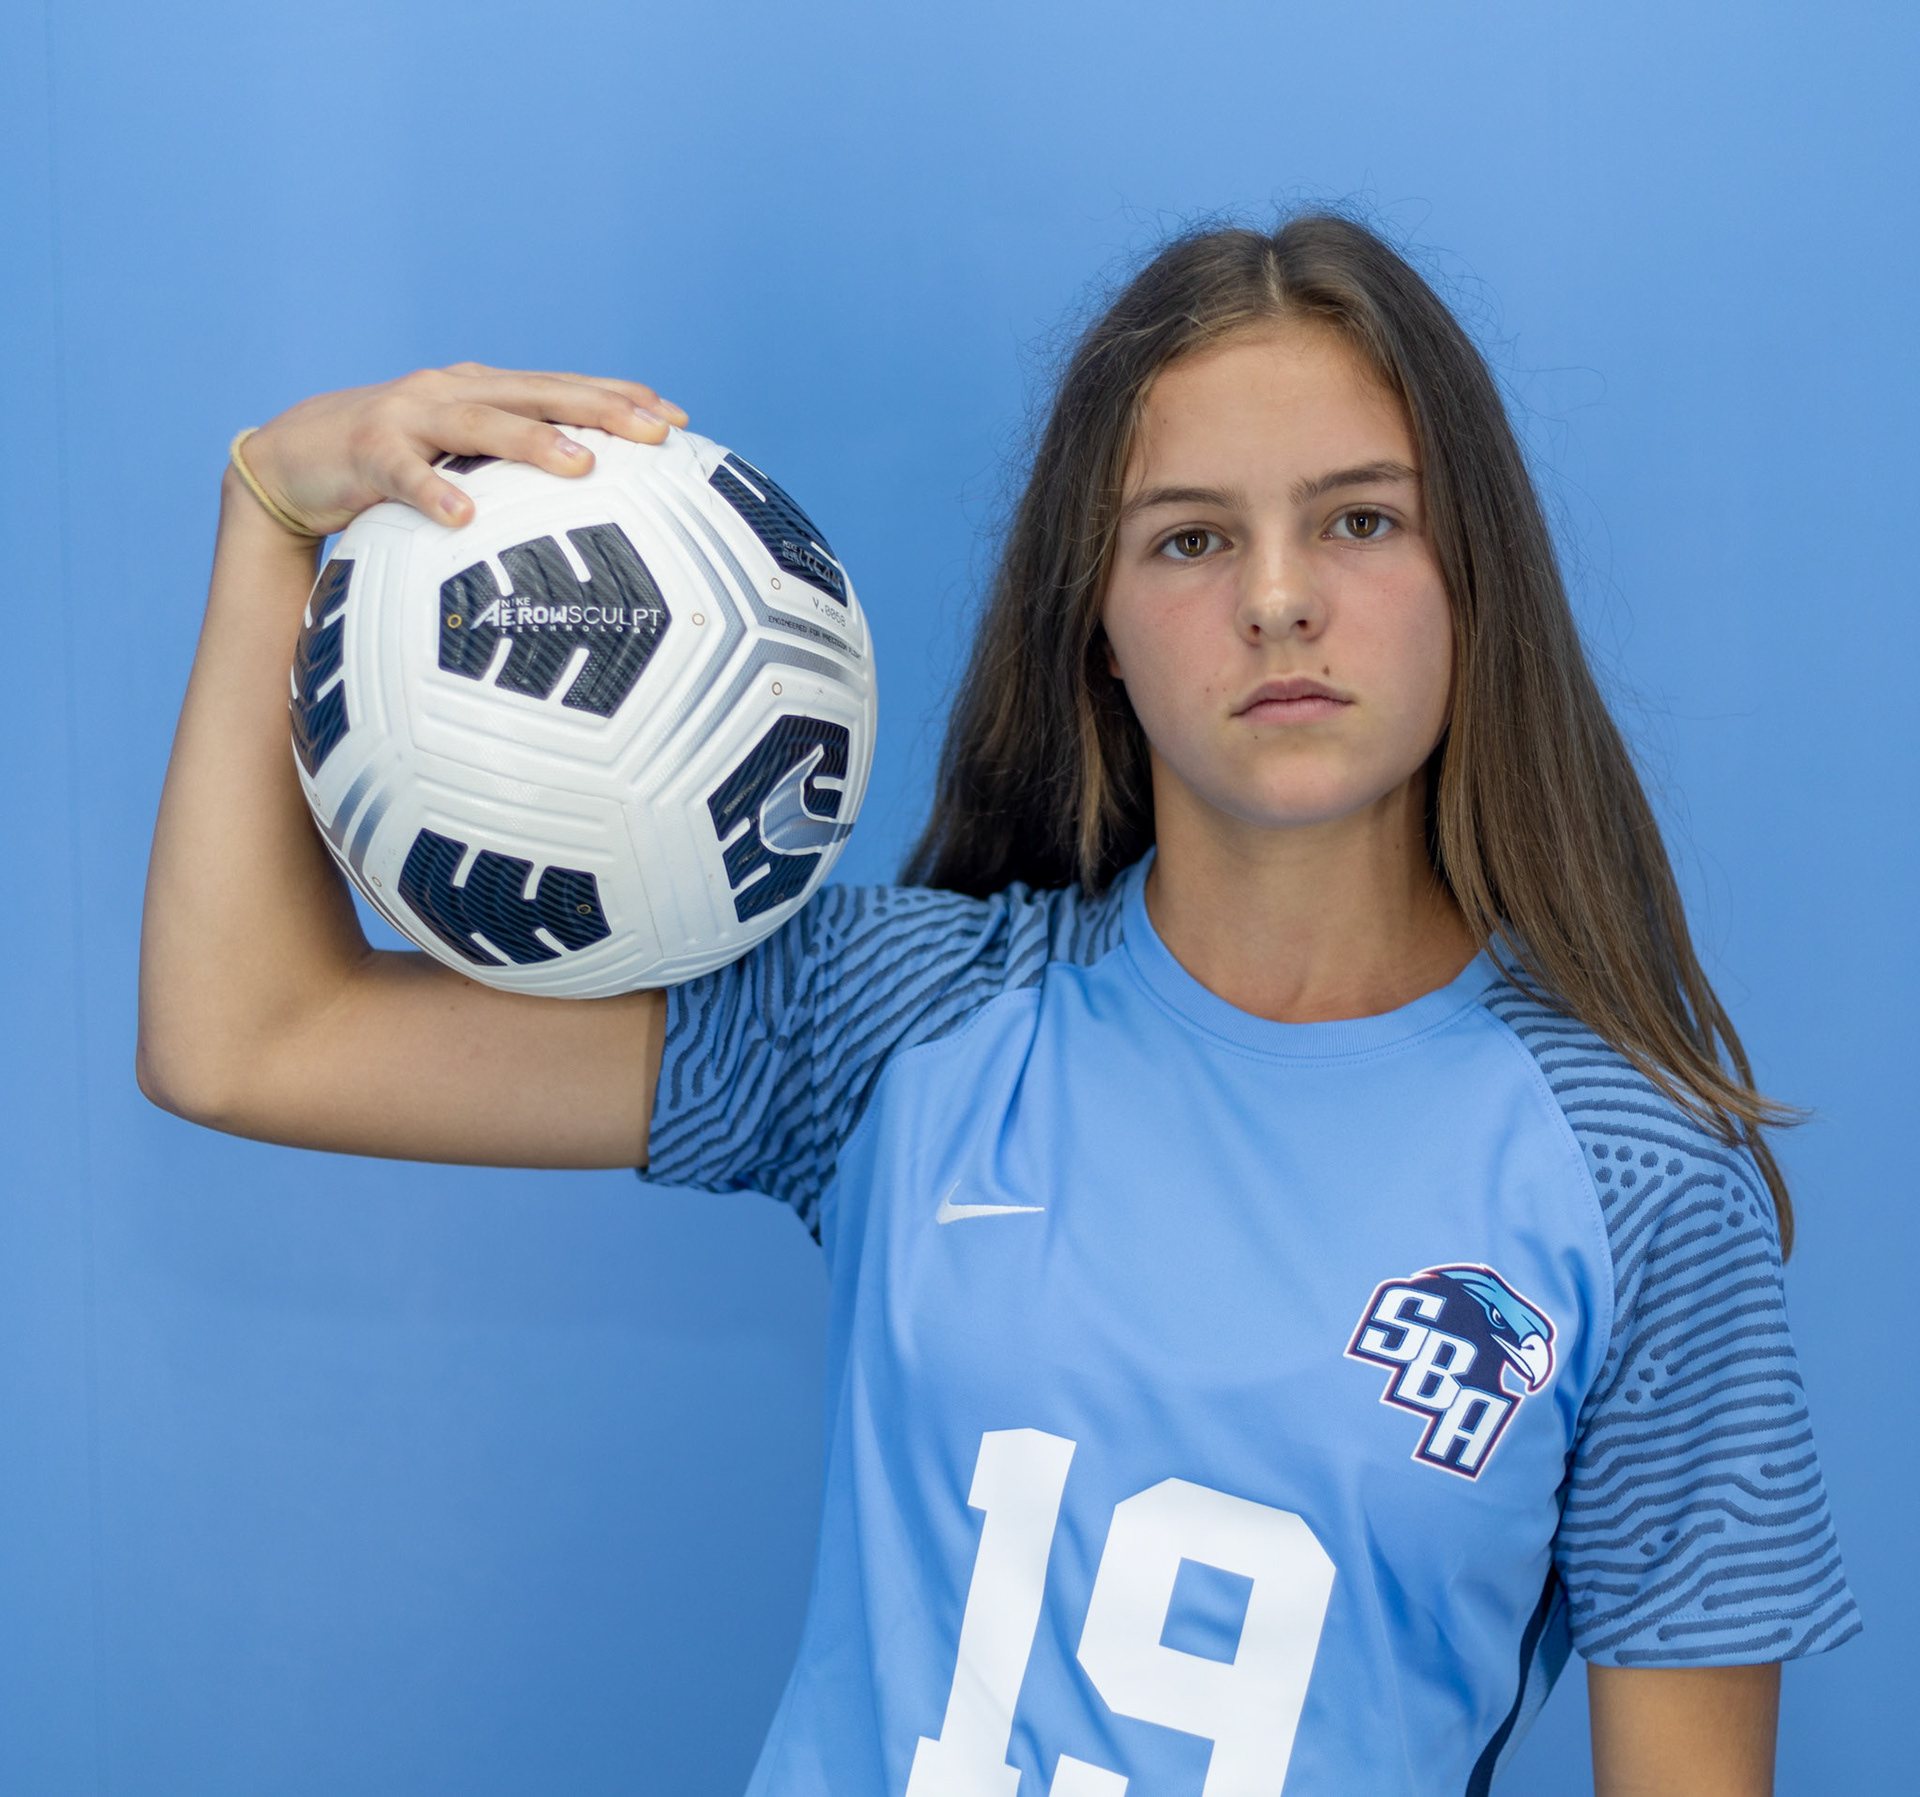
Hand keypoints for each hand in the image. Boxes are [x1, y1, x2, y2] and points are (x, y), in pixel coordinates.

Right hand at [235, 362, 688, 536]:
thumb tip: (593, 504)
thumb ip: (516, 467)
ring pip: (481, 422)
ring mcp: (410, 415)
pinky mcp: (368, 452)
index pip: (565, 387)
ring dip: (533, 442)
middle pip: (540, 393)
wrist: (292, 458)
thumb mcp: (463, 456)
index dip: (620, 397)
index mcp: (486, 391)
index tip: (678, 419)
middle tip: (655, 431)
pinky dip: (433, 491)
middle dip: (602, 409)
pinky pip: (404, 475)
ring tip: (581, 465)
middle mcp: (454, 391)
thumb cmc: (395, 463)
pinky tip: (462, 517)